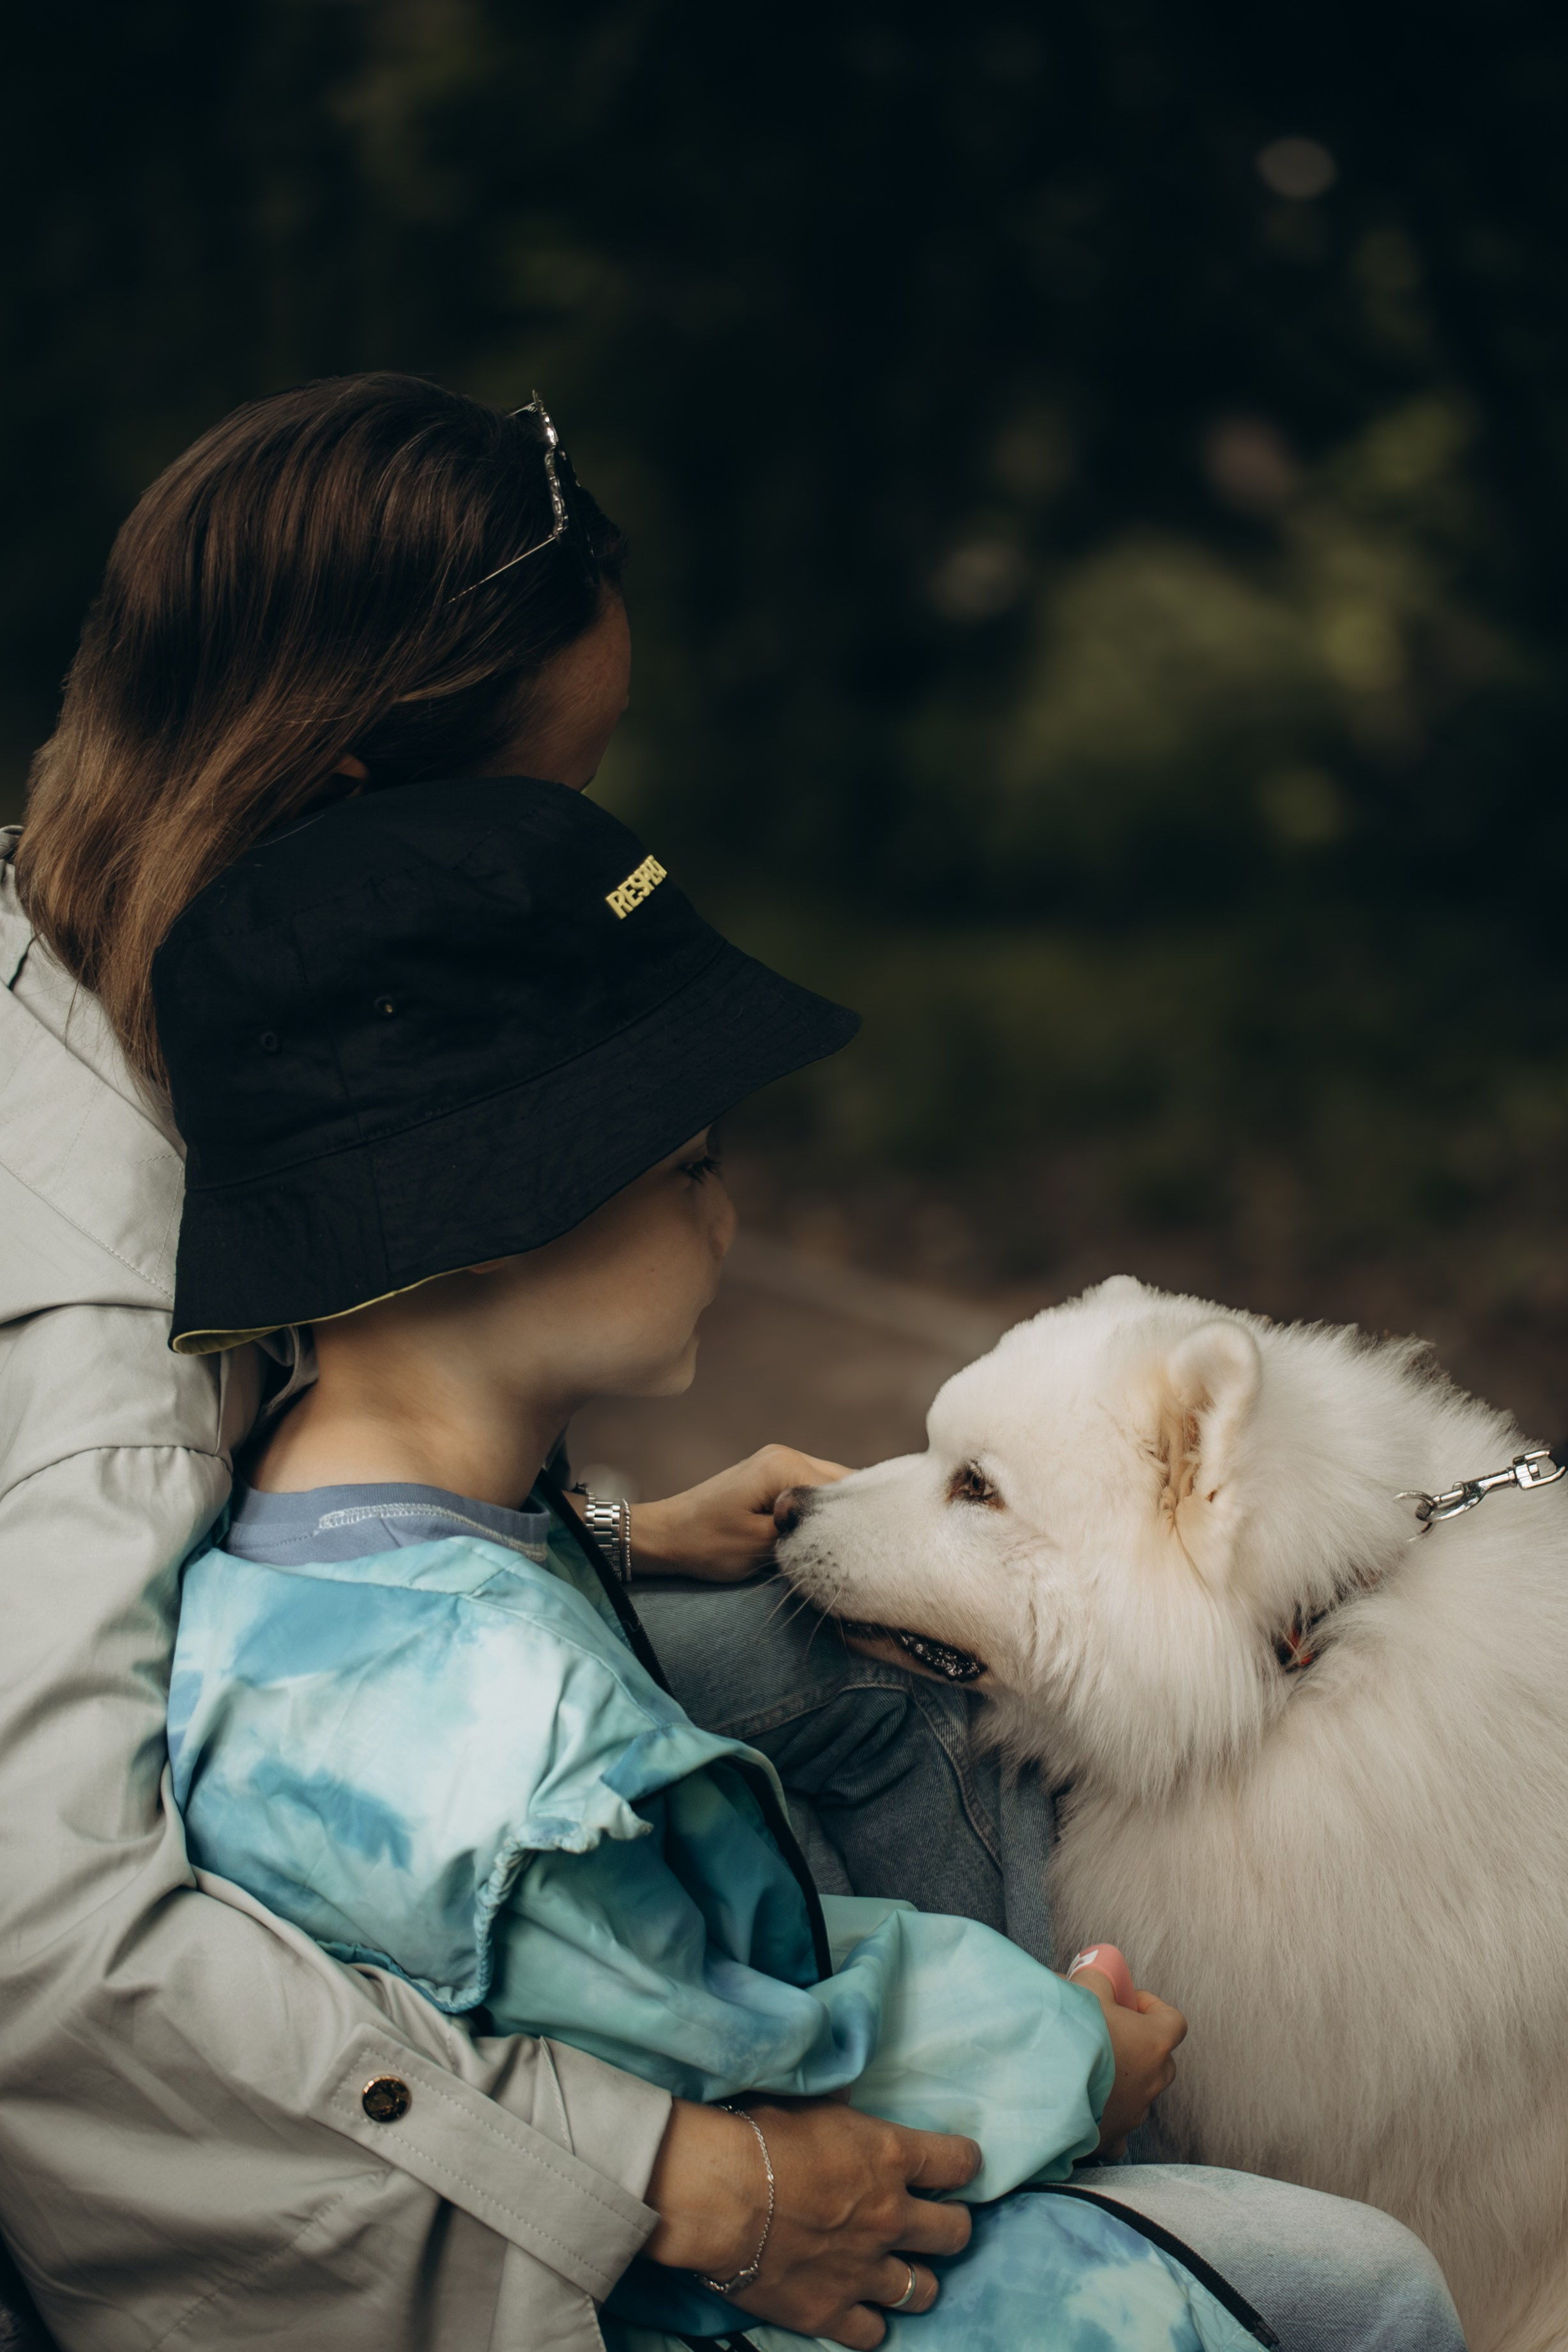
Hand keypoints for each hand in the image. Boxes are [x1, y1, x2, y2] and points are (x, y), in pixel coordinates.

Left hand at [629, 1445, 849, 1582]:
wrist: (665, 1535)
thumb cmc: (707, 1543)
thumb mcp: (763, 1546)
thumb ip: (808, 1534)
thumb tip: (846, 1533)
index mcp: (784, 1466)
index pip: (844, 1491)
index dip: (857, 1523)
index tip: (866, 1552)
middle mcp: (786, 1455)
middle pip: (843, 1483)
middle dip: (851, 1516)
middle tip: (861, 1551)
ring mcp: (778, 1462)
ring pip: (829, 1487)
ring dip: (835, 1515)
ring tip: (843, 1546)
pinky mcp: (771, 1475)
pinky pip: (810, 1490)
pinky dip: (820, 1511)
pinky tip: (823, 1535)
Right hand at [643, 2096, 978, 2347]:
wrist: (718, 2196)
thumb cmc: (758, 2136)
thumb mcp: (808, 2103)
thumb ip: (842, 2110)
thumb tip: (849, 2103)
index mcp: (890, 2157)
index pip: (959, 2163)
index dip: (964, 2164)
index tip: (959, 2167)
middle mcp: (891, 2217)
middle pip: (955, 2233)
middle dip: (952, 2226)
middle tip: (935, 2222)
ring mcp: (865, 2271)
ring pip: (923, 2290)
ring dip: (917, 2280)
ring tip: (901, 2270)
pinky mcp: (831, 2311)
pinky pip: (873, 2333)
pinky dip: (870, 2321)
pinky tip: (860, 2307)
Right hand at [1071, 1969, 1186, 2156]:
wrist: (1049, 2090)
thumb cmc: (1075, 2037)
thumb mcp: (1086, 1990)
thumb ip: (1098, 1974)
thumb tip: (1096, 1969)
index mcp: (1154, 2043)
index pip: (1174, 2021)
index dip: (1153, 2007)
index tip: (1127, 2002)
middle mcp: (1153, 2081)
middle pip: (1160, 2058)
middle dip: (1139, 2043)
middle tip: (1108, 2031)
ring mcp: (1136, 2112)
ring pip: (1140, 2091)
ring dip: (1122, 2078)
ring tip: (1086, 2065)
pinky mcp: (1115, 2136)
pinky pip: (1120, 2127)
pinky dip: (1108, 2116)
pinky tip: (1086, 2106)